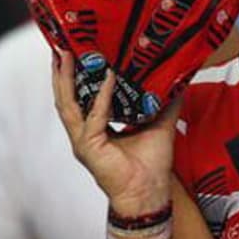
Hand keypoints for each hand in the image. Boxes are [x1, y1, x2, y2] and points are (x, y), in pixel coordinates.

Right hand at [52, 50, 177, 215]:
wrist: (150, 192)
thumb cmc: (152, 163)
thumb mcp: (160, 122)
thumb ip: (165, 100)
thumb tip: (177, 76)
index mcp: (96, 128)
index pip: (80, 97)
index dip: (76, 76)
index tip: (76, 52)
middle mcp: (84, 133)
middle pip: (66, 97)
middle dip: (61, 73)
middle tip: (61, 47)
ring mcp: (83, 141)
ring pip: (68, 104)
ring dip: (65, 79)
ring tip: (65, 56)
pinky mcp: (89, 148)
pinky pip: (94, 116)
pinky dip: (102, 96)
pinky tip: (109, 77)